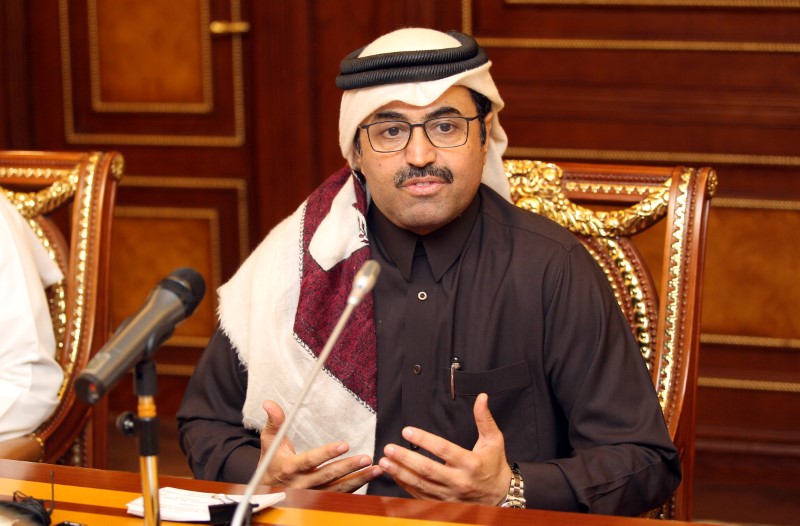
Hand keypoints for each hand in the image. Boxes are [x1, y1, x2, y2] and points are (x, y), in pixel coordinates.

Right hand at [258, 400, 382, 491]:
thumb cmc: (271, 463)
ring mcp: (311, 494)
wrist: (267, 490)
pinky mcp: (319, 499)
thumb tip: (269, 403)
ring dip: (358, 479)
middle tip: (367, 458)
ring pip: (337, 488)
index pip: (311, 461)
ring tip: (375, 469)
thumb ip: (274, 422)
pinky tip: (369, 477)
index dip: (327, 453)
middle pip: (328, 476)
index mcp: (290, 468)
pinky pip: (340, 494)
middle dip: (348, 467)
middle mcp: (301, 484)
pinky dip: (356, 487)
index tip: (344, 445)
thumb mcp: (270, 442)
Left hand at [378, 393, 511, 504]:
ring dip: (401, 473)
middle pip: (428, 470)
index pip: (444, 450)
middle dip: (406, 459)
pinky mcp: (444, 504)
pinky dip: (406, 485)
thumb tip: (481, 398)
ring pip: (421, 485)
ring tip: (385, 462)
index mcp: (471, 464)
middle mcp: (459, 481)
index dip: (424, 440)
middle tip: (389, 448)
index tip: (407, 431)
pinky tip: (395, 475)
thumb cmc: (495, 467)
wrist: (500, 497)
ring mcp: (450, 495)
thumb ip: (484, 419)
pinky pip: (421, 496)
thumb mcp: (494, 441)